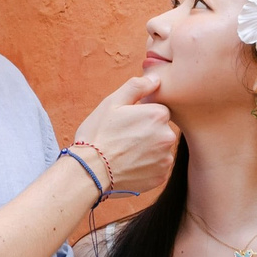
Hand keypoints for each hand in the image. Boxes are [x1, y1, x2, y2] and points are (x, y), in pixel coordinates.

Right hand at [73, 75, 176, 196]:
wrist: (89, 171)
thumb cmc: (98, 134)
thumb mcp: (112, 102)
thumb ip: (137, 87)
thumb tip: (156, 79)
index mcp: (158, 114)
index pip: (157, 111)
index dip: (140, 117)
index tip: (125, 124)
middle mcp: (167, 136)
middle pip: (160, 131)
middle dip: (146, 134)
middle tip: (123, 140)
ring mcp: (165, 159)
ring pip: (159, 150)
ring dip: (147, 151)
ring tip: (125, 154)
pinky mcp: (160, 177)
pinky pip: (156, 168)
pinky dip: (146, 168)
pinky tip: (128, 166)